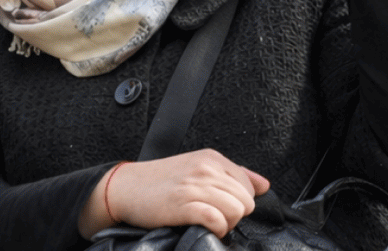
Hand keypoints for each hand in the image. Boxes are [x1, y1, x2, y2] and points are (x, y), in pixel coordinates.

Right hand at [79, 149, 269, 238]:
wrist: (124, 188)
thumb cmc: (160, 181)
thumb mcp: (198, 168)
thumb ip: (234, 174)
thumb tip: (264, 185)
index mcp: (212, 159)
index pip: (249, 185)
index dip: (239, 202)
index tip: (222, 207)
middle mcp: (206, 169)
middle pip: (246, 200)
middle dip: (235, 215)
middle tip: (215, 218)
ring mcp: (194, 186)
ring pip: (236, 210)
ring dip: (226, 223)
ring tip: (209, 223)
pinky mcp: (183, 204)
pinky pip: (217, 219)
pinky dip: (217, 229)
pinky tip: (205, 228)